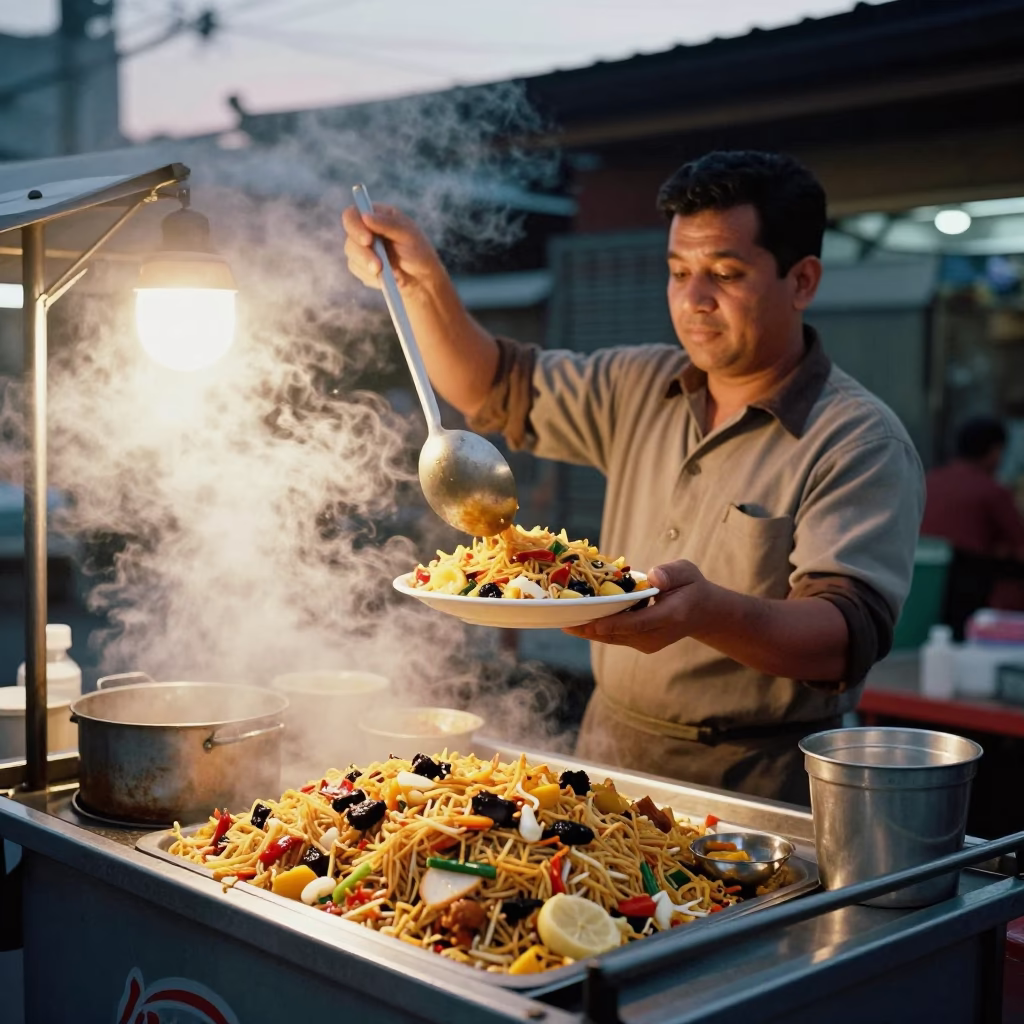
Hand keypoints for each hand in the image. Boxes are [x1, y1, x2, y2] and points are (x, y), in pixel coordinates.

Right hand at [341, 204, 443, 293]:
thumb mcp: (408, 235)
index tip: (368, 240)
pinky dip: (370, 276)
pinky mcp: (361, 265)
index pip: (353, 214)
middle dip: (363, 253)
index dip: (355, 226)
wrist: (421, 279)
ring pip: (351, 255)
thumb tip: (365, 216)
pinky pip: (357, 269)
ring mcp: (362, 247)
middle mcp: (365, 229)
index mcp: (376, 215)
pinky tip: (385, 278)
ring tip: (389, 273)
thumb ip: (388, 224)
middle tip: (378, 266)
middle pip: (350, 237)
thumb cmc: (418, 252)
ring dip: (367, 266)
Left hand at [563, 560, 717, 653]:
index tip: (590, 622)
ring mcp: (647, 643)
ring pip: (612, 638)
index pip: (638, 622)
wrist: (702, 613)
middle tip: (562, 621)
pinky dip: (595, 629)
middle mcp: (656, 635)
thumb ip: (672, 573)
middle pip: (618, 634)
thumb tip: (653, 577)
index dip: (612, 623)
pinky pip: (614, 637)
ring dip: (587, 630)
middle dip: (589, 628)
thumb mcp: (687, 572)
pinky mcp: (639, 644)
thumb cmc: (691, 587)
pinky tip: (575, 621)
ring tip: (562, 621)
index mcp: (670, 616)